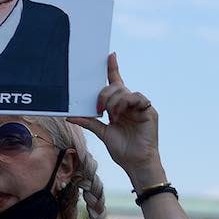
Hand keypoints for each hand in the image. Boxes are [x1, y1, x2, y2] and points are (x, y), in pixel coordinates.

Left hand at [68, 53, 162, 183]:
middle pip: (116, 86)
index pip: (116, 83)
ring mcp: (140, 107)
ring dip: (114, 101)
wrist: (136, 163)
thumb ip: (88, 122)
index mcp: (119, 106)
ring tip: (112, 115)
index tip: (110, 55)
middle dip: (104, 94)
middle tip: (100, 109)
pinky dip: (126, 102)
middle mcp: (130, 104)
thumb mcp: (102, 132)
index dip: (113, 69)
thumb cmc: (122, 149)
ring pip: (125, 91)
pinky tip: (121, 113)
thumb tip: (69, 116)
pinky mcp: (149, 111)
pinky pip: (137, 97)